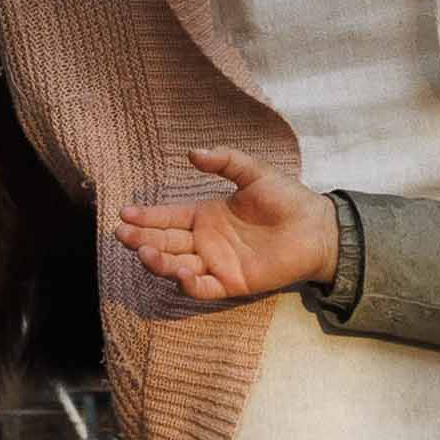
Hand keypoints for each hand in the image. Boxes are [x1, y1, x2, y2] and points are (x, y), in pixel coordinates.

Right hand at [110, 144, 333, 305]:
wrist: (317, 228)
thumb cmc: (287, 199)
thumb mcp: (254, 172)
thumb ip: (225, 161)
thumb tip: (192, 153)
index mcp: (206, 215)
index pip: (168, 217)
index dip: (147, 217)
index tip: (124, 213)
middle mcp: (206, 241)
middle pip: (166, 242)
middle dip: (142, 238)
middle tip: (122, 234)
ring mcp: (217, 263)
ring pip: (178, 265)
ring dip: (159, 261)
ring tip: (144, 251)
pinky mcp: (232, 283)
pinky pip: (204, 287)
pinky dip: (189, 283)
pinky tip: (180, 272)